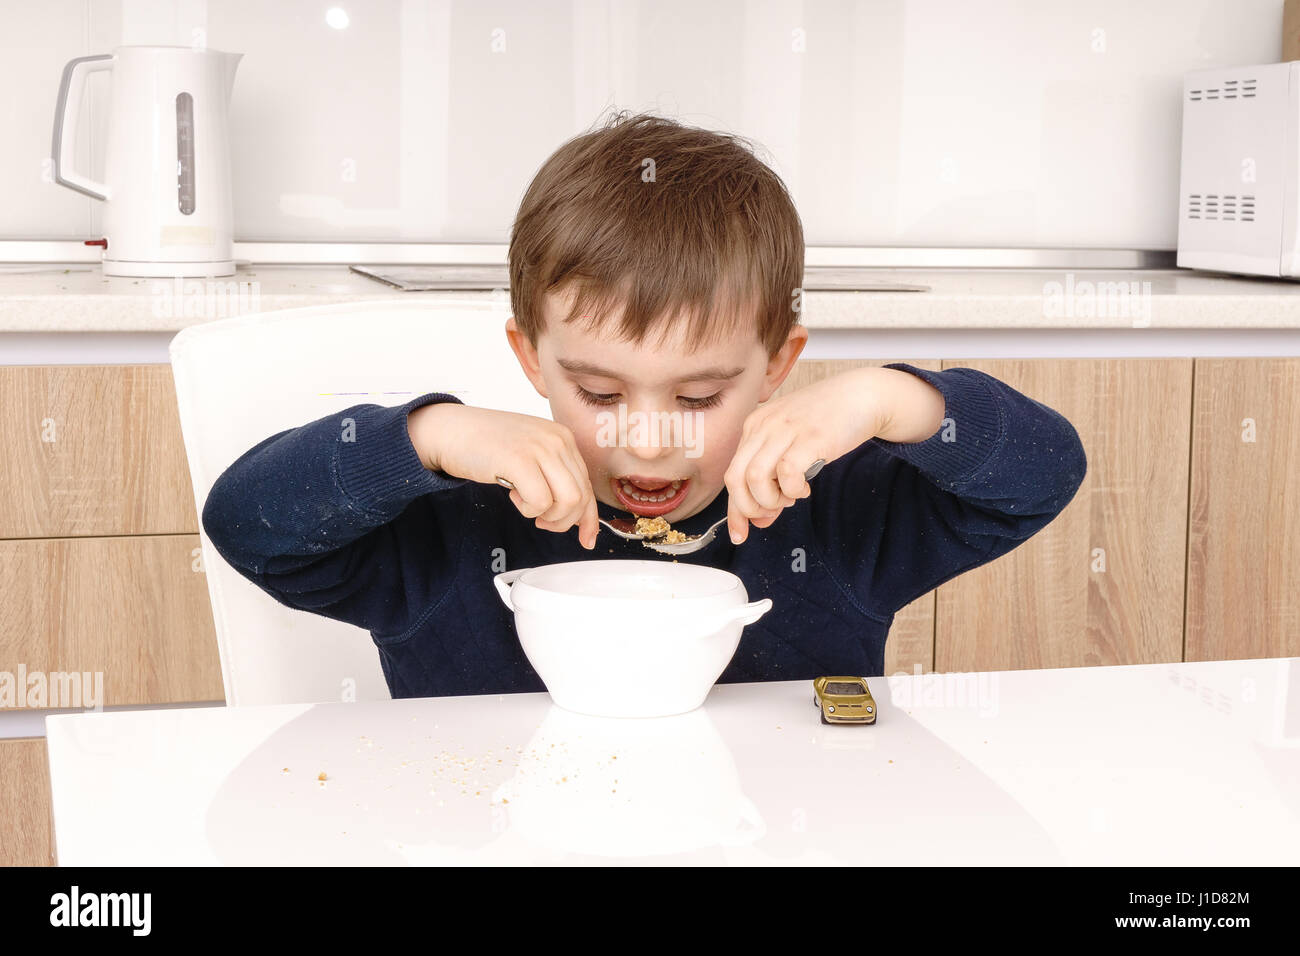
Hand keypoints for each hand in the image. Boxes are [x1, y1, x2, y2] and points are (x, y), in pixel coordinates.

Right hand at [408, 403, 598, 548]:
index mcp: (563, 437)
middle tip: (541, 521)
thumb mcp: (531, 455)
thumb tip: (577, 518)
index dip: (589, 518)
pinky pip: (540, 502)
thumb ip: (555, 477)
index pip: (588, 485)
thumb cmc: (487, 446)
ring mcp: (540, 448)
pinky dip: (528, 509)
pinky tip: (513, 495)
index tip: (586, 539)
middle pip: (581, 497)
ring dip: (547, 516)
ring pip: (568, 502)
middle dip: (563, 521)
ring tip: (526, 505)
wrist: (452, 431)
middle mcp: (557, 440)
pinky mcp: (520, 460)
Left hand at [724, 369, 896, 544]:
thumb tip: (760, 520)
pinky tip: (804, 487)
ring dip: (770, 500)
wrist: (861, 395)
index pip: (732, 474)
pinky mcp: (810, 437)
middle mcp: (764, 426)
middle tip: (771, 512)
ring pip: (754, 476)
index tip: (741, 534)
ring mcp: (785, 429)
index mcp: (754, 426)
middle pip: (735, 477)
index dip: (735, 510)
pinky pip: (787, 472)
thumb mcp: (792, 447)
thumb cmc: (826, 423)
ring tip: (790, 498)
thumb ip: (773, 481)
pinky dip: (792, 490)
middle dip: (748, 507)